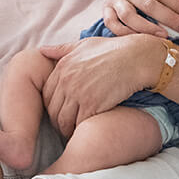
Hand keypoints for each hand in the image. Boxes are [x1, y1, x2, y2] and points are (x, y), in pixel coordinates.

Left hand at [39, 35, 161, 136]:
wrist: (135, 57)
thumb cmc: (112, 49)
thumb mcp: (84, 44)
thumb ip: (62, 49)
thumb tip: (42, 50)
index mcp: (63, 66)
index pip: (47, 94)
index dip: (51, 106)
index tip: (59, 112)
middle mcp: (67, 80)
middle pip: (52, 110)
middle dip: (57, 121)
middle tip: (64, 128)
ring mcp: (78, 93)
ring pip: (63, 120)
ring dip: (66, 130)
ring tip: (73, 134)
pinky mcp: (92, 104)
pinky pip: (78, 124)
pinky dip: (80, 130)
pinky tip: (85, 131)